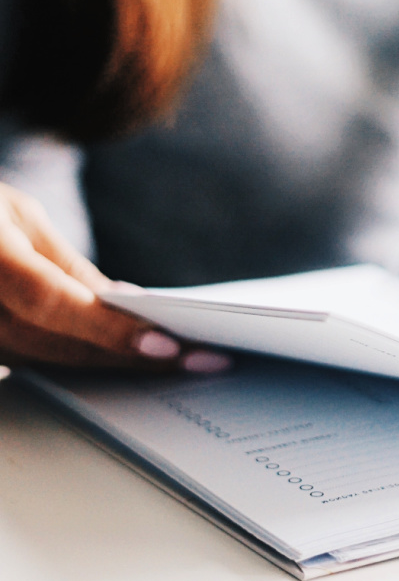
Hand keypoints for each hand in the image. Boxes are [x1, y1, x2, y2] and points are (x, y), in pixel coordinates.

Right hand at [0, 182, 229, 370]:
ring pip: (42, 362)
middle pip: (55, 344)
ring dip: (109, 366)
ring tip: (176, 364)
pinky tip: (121, 361)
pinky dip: (74, 362)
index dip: (108, 327)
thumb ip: (62, 263)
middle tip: (199, 360)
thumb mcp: (15, 214)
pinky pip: (24, 363)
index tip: (166, 344)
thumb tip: (120, 300)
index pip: (51, 302)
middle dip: (129, 356)